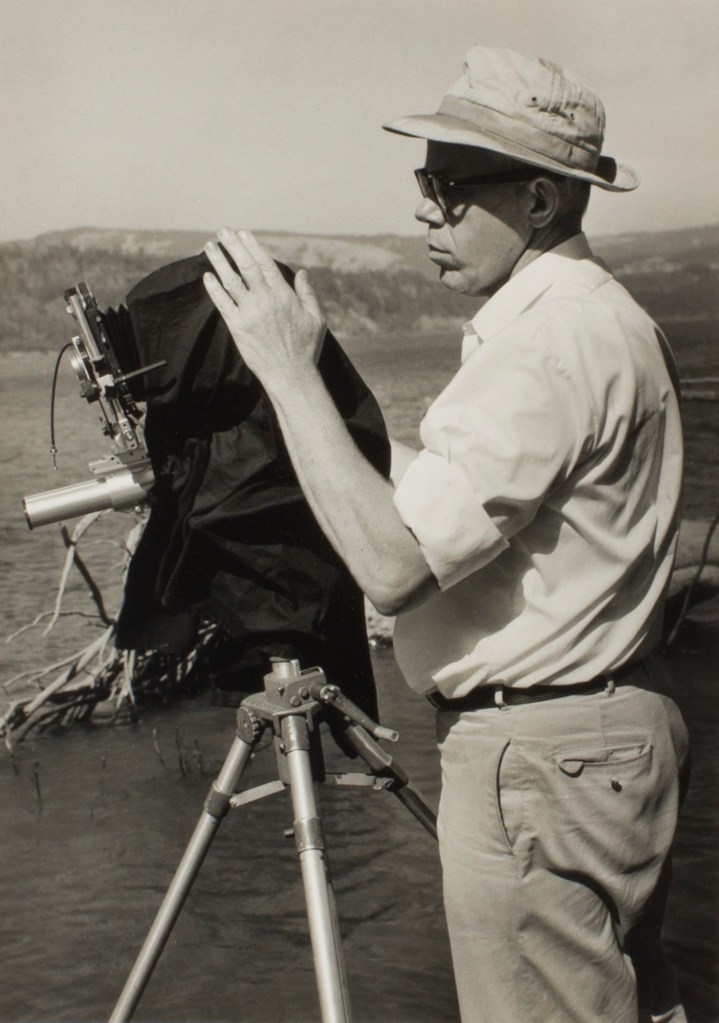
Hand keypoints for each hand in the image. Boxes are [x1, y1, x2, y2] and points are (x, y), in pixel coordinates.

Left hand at [203, 228, 325, 389]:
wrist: (291, 375)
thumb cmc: (306, 348)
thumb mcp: (316, 318)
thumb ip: (307, 294)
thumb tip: (301, 273)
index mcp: (284, 295)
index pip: (265, 264)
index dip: (252, 246)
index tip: (243, 234)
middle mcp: (265, 300)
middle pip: (245, 266)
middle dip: (233, 246)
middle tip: (223, 231)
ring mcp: (249, 313)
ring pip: (231, 281)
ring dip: (219, 261)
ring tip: (209, 246)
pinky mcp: (238, 328)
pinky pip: (223, 303)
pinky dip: (214, 288)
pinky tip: (207, 276)